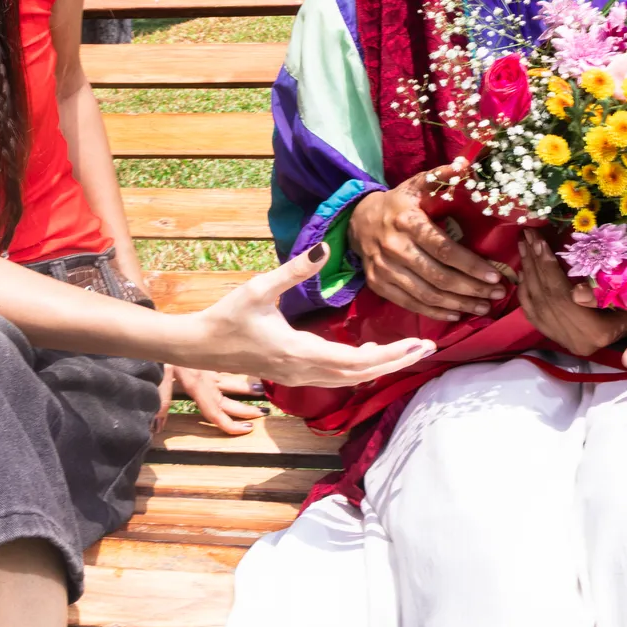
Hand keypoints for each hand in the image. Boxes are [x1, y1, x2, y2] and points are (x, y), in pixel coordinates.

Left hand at [150, 364, 266, 438]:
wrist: (165, 329)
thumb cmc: (161, 353)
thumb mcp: (159, 377)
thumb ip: (162, 402)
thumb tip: (157, 428)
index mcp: (197, 387)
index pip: (216, 412)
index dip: (231, 424)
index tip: (247, 429)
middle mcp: (207, 380)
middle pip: (228, 400)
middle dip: (246, 409)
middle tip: (264, 413)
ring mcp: (209, 368)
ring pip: (232, 380)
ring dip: (247, 387)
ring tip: (262, 389)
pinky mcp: (209, 356)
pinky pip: (226, 365)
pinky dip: (237, 368)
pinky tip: (247, 363)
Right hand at [183, 245, 435, 384]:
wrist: (199, 347)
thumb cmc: (226, 316)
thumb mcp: (258, 288)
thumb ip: (293, 271)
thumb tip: (324, 247)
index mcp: (298, 351)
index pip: (355, 360)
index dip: (390, 354)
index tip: (417, 345)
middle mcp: (303, 370)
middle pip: (360, 374)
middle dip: (396, 361)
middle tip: (427, 348)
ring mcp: (298, 376)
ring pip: (349, 379)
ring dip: (380, 366)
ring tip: (407, 351)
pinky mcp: (294, 374)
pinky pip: (336, 377)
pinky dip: (359, 368)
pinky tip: (369, 354)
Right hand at [351, 163, 507, 320]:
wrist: (359, 221)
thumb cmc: (399, 203)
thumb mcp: (418, 184)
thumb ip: (441, 176)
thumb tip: (466, 165)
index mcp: (407, 221)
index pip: (443, 248)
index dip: (471, 264)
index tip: (495, 275)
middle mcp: (393, 247)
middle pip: (438, 275)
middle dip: (471, 288)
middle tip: (497, 294)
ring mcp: (384, 269)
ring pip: (426, 294)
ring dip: (458, 303)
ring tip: (484, 307)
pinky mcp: (379, 284)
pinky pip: (410, 303)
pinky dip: (435, 312)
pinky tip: (457, 313)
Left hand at [516, 230, 626, 356]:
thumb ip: (607, 294)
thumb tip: (576, 294)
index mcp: (597, 333)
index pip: (562, 296)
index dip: (548, 266)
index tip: (539, 241)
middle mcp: (577, 341)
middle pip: (546, 297)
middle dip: (534, 262)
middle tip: (528, 235)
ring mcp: (564, 342)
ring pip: (537, 304)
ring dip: (528, 271)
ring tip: (523, 244)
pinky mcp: (556, 338)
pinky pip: (532, 313)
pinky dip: (525, 291)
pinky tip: (523, 270)